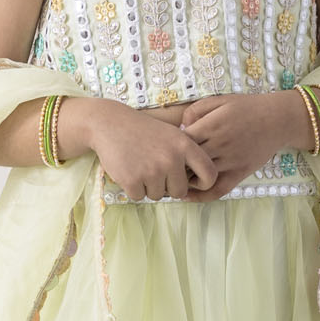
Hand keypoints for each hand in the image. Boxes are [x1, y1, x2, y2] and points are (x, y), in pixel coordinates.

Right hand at [88, 99, 217, 200]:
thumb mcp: (172, 134)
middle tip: (153, 169)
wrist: (109, 123)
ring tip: (139, 165)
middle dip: (167, 186)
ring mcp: (152, 170)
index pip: (209, 175)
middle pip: (179, 191)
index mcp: (185, 145)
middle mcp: (171, 158)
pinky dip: (133, 188)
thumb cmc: (143, 131)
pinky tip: (128, 169)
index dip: (203, 183)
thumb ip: (187, 155)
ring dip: (148, 186)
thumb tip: (199, 184)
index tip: (194, 183)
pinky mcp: (133, 181)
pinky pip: (139, 197)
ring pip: (157, 196)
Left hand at [176, 93, 292, 201]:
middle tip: (168, 164)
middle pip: (187, 161)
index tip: (169, 146)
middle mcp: (220, 144)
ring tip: (175, 177)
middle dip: (175, 164)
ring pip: (199, 177)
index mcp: (212, 125)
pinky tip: (188, 196)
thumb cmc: (247, 108)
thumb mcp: (220, 100)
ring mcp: (230, 161)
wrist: (278, 120)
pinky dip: (201, 196)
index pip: (181, 141)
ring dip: (184, 179)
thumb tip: (180, 127)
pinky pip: (218, 190)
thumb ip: (196, 110)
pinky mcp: (239, 173)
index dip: (172, 145)